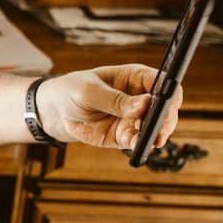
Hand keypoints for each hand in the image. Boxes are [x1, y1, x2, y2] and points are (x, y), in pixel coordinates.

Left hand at [35, 64, 181, 149]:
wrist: (53, 112)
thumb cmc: (70, 91)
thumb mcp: (89, 91)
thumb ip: (115, 100)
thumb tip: (144, 104)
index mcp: (135, 77)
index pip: (163, 83)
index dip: (169, 93)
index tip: (164, 105)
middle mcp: (140, 98)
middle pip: (166, 108)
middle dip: (164, 119)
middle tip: (156, 128)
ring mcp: (134, 119)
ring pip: (156, 128)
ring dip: (154, 134)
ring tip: (148, 139)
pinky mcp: (124, 136)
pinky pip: (138, 142)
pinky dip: (140, 145)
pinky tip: (136, 145)